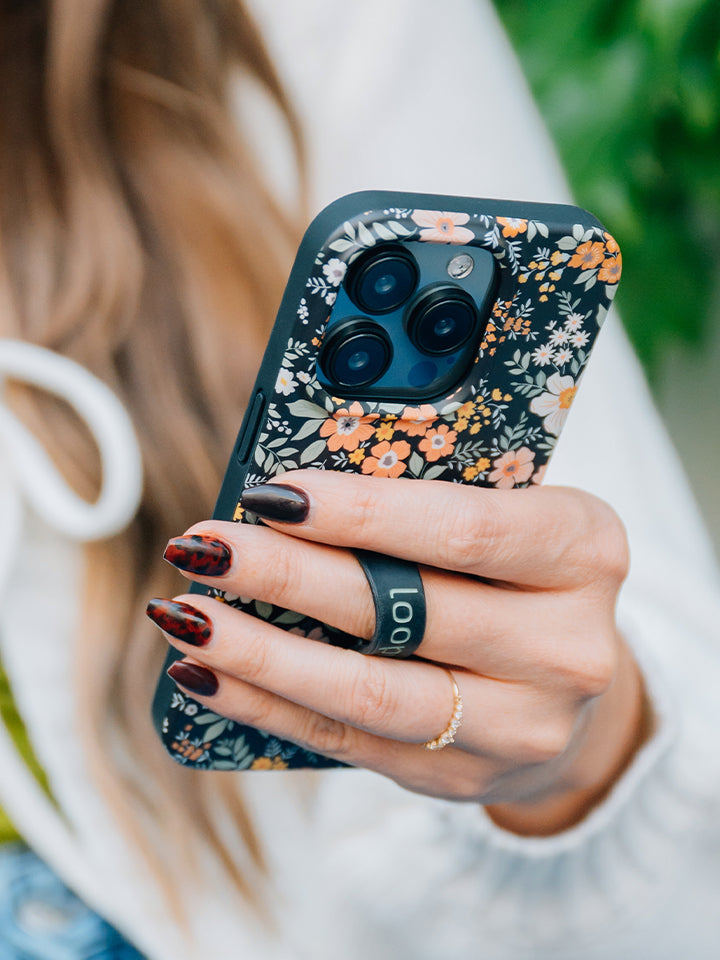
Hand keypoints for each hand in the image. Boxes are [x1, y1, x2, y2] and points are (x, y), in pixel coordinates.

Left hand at [151, 469, 648, 834]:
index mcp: (584, 549)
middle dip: (286, 575)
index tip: (270, 494)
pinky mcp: (463, 775)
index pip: (463, 528)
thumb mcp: (511, 514)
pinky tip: (209, 674)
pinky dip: (268, 706)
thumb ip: (429, 499)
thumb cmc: (523, 575)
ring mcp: (521, 724)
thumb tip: (286, 494)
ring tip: (185, 615)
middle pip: (405, 610)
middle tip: (203, 546)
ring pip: (369, 692)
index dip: (361, 513)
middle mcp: (567, 646)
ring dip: (260, 653)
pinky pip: (349, 741)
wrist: (575, 689)